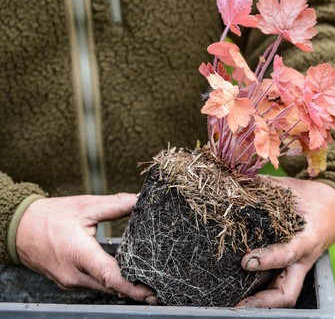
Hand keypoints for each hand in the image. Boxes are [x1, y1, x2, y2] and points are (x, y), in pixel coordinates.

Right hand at [15, 193, 156, 303]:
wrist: (19, 229)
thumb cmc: (51, 216)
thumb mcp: (86, 206)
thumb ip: (116, 205)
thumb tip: (140, 200)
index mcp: (79, 254)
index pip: (111, 277)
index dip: (132, 288)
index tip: (150, 293)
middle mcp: (74, 275)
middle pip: (111, 287)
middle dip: (134, 289)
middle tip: (158, 288)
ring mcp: (70, 282)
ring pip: (103, 288)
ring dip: (123, 286)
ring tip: (146, 283)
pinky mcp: (68, 282)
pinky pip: (94, 285)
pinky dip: (110, 282)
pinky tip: (125, 276)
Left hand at [237, 177, 334, 307]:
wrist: (334, 210)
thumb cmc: (310, 198)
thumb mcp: (291, 188)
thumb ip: (266, 186)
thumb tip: (237, 180)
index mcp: (308, 238)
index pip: (288, 254)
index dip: (268, 259)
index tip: (246, 260)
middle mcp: (303, 260)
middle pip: (287, 293)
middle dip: (263, 302)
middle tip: (238, 305)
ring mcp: (297, 268)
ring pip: (281, 294)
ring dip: (258, 300)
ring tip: (231, 302)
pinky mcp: (290, 270)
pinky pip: (274, 284)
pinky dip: (257, 289)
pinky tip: (235, 287)